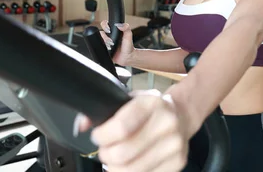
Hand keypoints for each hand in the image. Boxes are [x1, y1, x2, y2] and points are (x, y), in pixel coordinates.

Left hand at [74, 90, 190, 171]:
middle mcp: (166, 123)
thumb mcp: (130, 99)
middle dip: (106, 155)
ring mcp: (174, 145)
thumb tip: (80, 125)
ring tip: (114, 160)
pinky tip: (129, 165)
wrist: (181, 115)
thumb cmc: (150, 109)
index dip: (103, 136)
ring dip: (115, 169)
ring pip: (132, 170)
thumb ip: (105, 109)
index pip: (122, 127)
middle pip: (124, 153)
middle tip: (105, 151)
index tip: (97, 137)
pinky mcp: (178, 163)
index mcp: (151, 103)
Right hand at [100, 21, 133, 65]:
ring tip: (111, 46)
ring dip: (104, 43)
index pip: (105, 24)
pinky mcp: (104, 49)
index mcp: (114, 31)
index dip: (105, 26)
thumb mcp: (129, 36)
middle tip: (111, 40)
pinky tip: (109, 50)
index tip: (109, 30)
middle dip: (104, 36)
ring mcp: (105, 43)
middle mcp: (108, 36)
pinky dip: (103, 48)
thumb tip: (119, 25)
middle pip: (100, 32)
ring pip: (99, 40)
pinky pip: (99, 47)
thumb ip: (126, 28)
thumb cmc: (128, 47)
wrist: (127, 58)